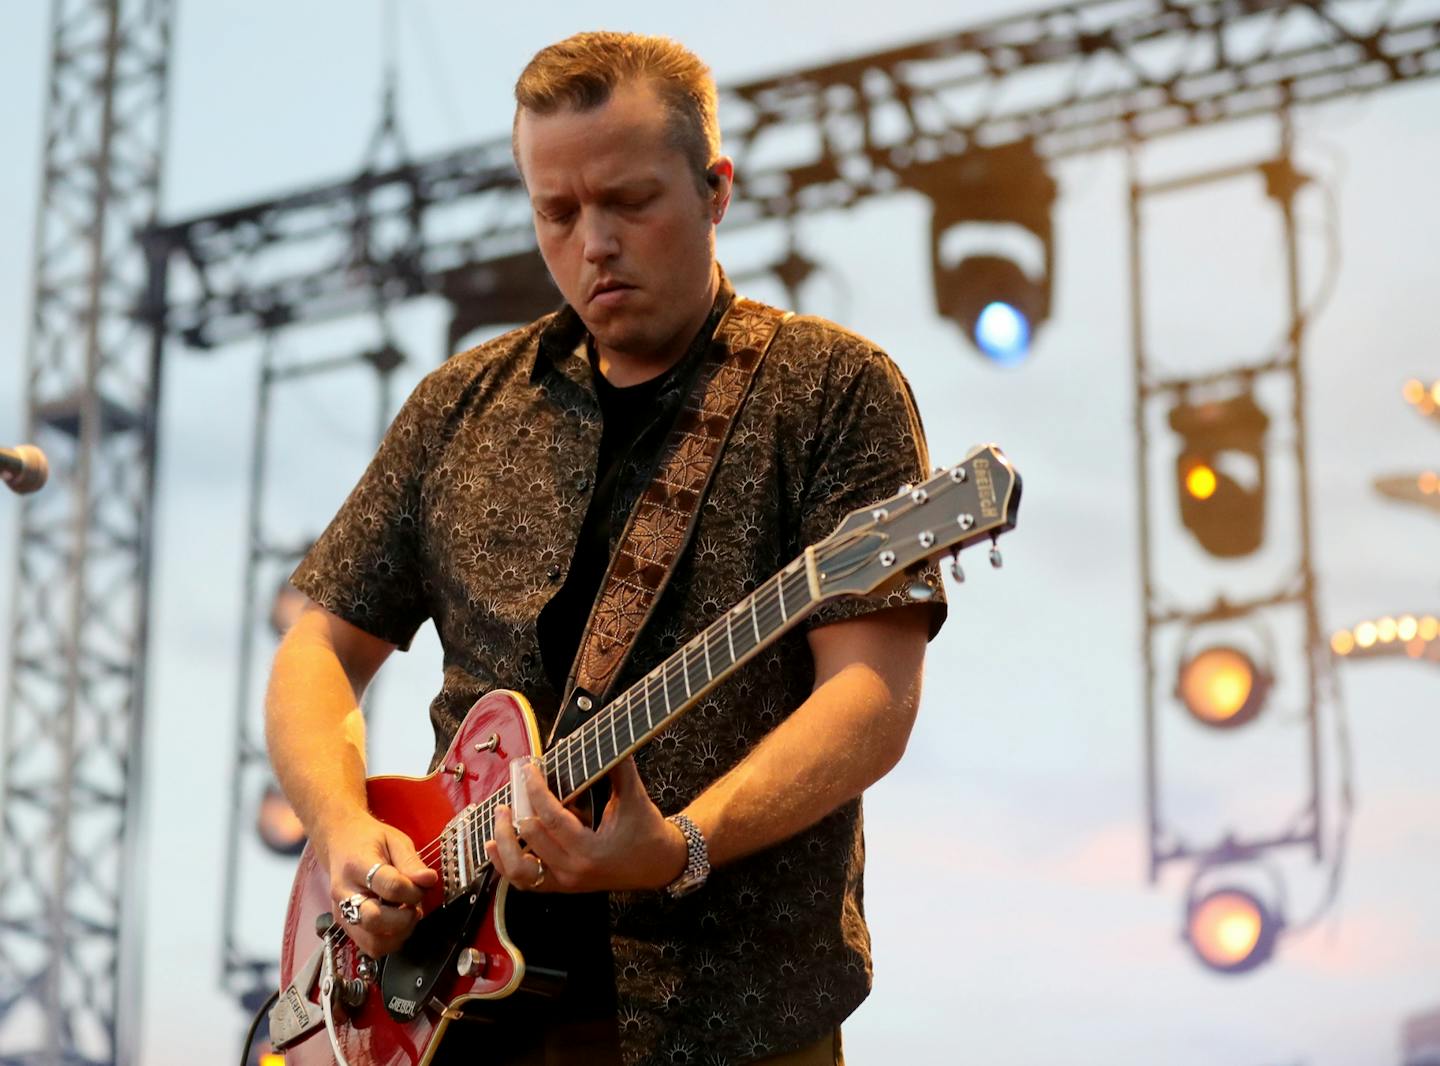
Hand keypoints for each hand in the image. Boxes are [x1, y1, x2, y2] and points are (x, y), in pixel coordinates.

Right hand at [314, 811, 439, 957]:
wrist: (340, 842)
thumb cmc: (369, 840)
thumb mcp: (395, 840)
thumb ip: (411, 862)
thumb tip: (429, 880)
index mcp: (356, 865)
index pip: (388, 885)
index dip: (413, 890)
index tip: (423, 884)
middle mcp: (344, 893)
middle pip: (374, 920)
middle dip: (404, 918)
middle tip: (415, 905)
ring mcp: (342, 913)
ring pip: (372, 942)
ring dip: (399, 933)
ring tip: (407, 914)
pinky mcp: (345, 926)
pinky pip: (370, 947)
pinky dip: (390, 940)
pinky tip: (397, 923)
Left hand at [484, 758, 686, 893]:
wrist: (658, 864)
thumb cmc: (646, 830)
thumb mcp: (634, 796)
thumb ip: (618, 767)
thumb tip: (604, 736)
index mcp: (591, 850)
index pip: (552, 817)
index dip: (536, 790)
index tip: (529, 770)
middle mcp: (574, 870)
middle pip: (532, 838)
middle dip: (519, 807)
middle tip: (516, 784)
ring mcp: (565, 882)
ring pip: (519, 869)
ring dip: (504, 841)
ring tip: (501, 815)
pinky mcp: (561, 886)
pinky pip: (524, 881)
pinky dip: (506, 863)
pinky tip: (494, 844)